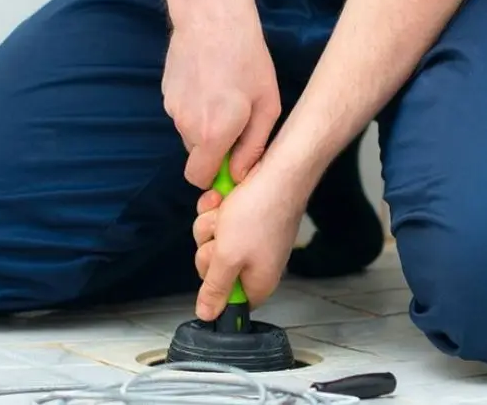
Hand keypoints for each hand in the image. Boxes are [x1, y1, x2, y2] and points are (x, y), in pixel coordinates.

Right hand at [161, 7, 280, 188]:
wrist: (212, 17)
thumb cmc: (247, 59)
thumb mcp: (266, 105)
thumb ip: (253, 147)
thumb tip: (238, 175)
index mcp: (213, 135)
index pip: (199, 178)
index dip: (215, 176)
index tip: (232, 163)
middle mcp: (186, 127)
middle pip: (197, 156)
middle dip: (214, 148)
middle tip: (237, 121)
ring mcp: (172, 109)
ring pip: (190, 133)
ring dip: (206, 125)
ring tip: (225, 95)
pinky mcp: (166, 93)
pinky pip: (183, 113)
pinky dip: (195, 106)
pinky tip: (210, 83)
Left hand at [191, 166, 304, 320]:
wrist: (278, 170)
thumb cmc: (261, 212)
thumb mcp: (228, 257)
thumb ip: (215, 288)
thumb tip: (208, 315)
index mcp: (258, 282)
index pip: (228, 301)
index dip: (214, 285)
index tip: (215, 266)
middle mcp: (255, 263)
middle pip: (213, 267)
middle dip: (209, 246)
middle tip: (222, 234)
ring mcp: (250, 239)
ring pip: (212, 240)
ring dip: (212, 222)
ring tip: (227, 211)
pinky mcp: (245, 219)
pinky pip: (218, 219)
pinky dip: (216, 207)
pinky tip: (224, 198)